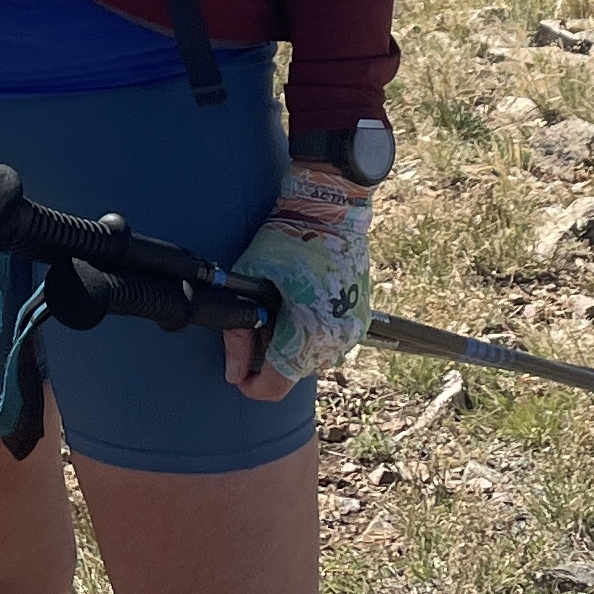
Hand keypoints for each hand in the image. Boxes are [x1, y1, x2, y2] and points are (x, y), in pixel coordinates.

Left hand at [222, 162, 369, 401]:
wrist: (331, 208)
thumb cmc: (290, 237)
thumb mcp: (252, 280)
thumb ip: (238, 332)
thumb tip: (234, 371)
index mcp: (310, 335)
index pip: (276, 385)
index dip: (251, 385)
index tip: (238, 372)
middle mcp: (336, 340)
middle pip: (293, 371)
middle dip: (270, 357)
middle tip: (256, 324)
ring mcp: (352, 330)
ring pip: (312, 358)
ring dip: (292, 345)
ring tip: (277, 311)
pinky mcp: (360, 318)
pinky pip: (329, 341)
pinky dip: (310, 333)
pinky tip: (296, 306)